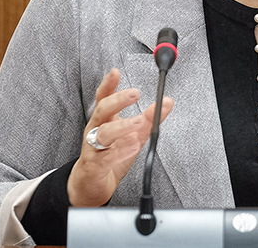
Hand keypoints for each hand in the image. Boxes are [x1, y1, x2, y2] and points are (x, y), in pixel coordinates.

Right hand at [67, 68, 174, 206]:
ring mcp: (93, 148)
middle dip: (117, 100)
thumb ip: (149, 118)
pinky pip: (106, 157)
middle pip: (102, 110)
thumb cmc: (109, 156)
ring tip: (137, 122)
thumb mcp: (134, 134)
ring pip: (103, 134)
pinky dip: (120, 152)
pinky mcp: (95, 166)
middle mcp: (96, 131)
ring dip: (121, 126)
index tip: (115, 72)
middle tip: (134, 94)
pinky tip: (132, 147)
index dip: (108, 84)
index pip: (103, 98)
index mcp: (104, 120)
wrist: (91, 185)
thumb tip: (166, 102)